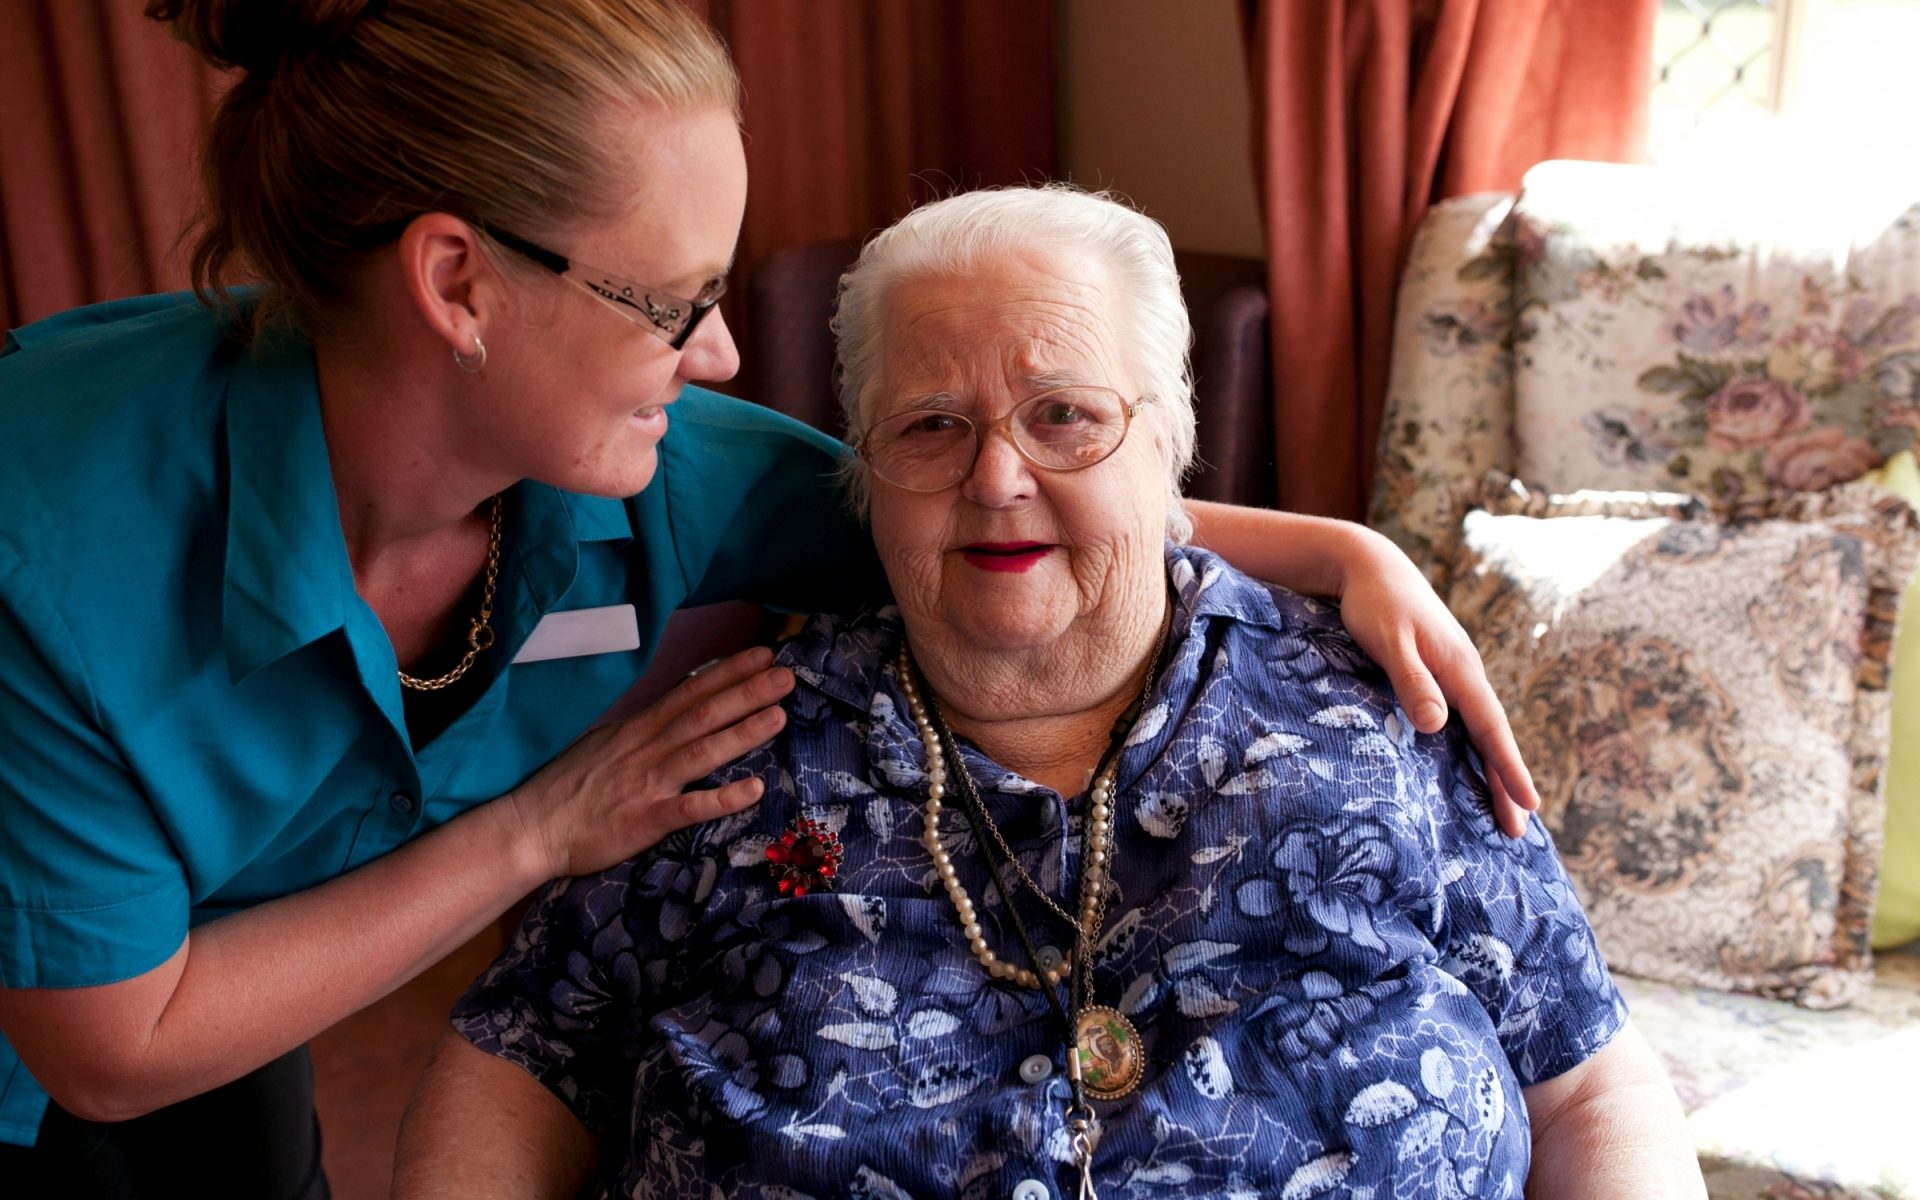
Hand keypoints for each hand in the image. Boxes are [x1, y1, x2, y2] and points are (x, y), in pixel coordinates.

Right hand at [503, 646, 793, 878]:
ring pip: (702, 751)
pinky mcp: (646, 820)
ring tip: (780, 715)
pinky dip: (722, 798)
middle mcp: (646, 748)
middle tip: (787, 674)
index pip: (689, 691)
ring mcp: (647, 783)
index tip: (763, 654)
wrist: (530, 827)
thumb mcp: (606, 742)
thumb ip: (645, 727)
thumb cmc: (569, 787)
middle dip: (747, 692)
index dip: (728, 672)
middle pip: (703, 713)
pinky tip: (754, 790)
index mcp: (637, 728)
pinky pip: (689, 807)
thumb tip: (678, 704)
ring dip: (742, 732)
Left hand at [1335, 529, 1539, 836]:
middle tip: (1519, 830)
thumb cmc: (1377, 604)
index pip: (1491, 729)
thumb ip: (1413, 681)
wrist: (1372, 567)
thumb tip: (1439, 726)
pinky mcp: (1439, 674)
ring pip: (1480, 730)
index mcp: (1460, 669)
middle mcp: (1465, 674)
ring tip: (1504, 810)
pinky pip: (1465, 720)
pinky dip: (1473, 748)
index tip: (1529, 805)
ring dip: (1492, 769)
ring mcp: (1454, 674)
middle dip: (1506, 782)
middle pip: (1492, 736)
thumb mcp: (1391, 642)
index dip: (1508, 768)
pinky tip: (1469, 767)